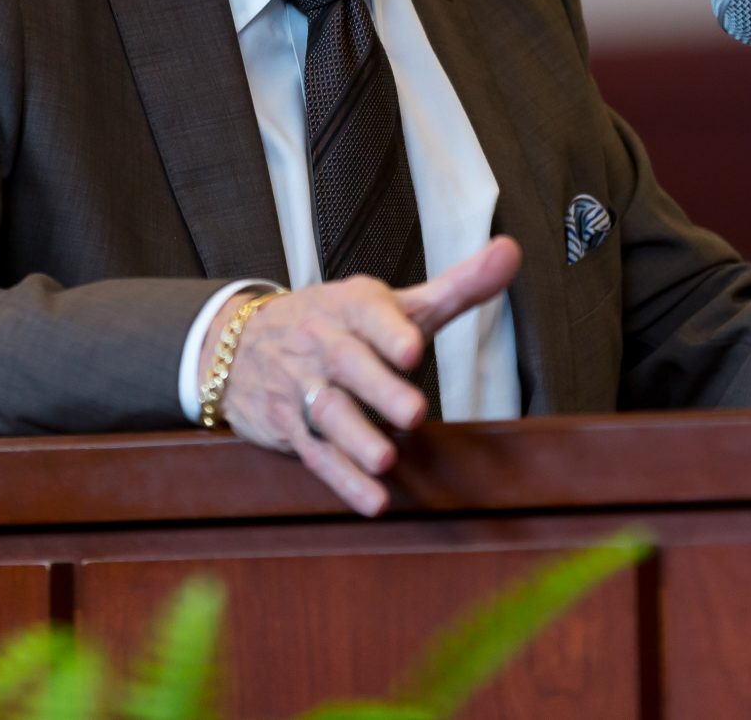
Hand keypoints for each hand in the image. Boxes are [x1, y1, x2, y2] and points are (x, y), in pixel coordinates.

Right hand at [204, 236, 520, 514]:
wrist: (239, 344)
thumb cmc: (336, 322)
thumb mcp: (390, 301)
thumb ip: (455, 286)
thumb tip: (511, 251)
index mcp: (350, 308)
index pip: (367, 314)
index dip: (389, 330)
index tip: (412, 348)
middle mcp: (322, 345)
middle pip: (348, 365)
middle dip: (379, 390)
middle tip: (414, 412)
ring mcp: (302, 388)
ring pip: (327, 414)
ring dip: (356, 440)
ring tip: (386, 459)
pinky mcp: (289, 428)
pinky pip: (315, 455)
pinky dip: (343, 481)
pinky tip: (374, 500)